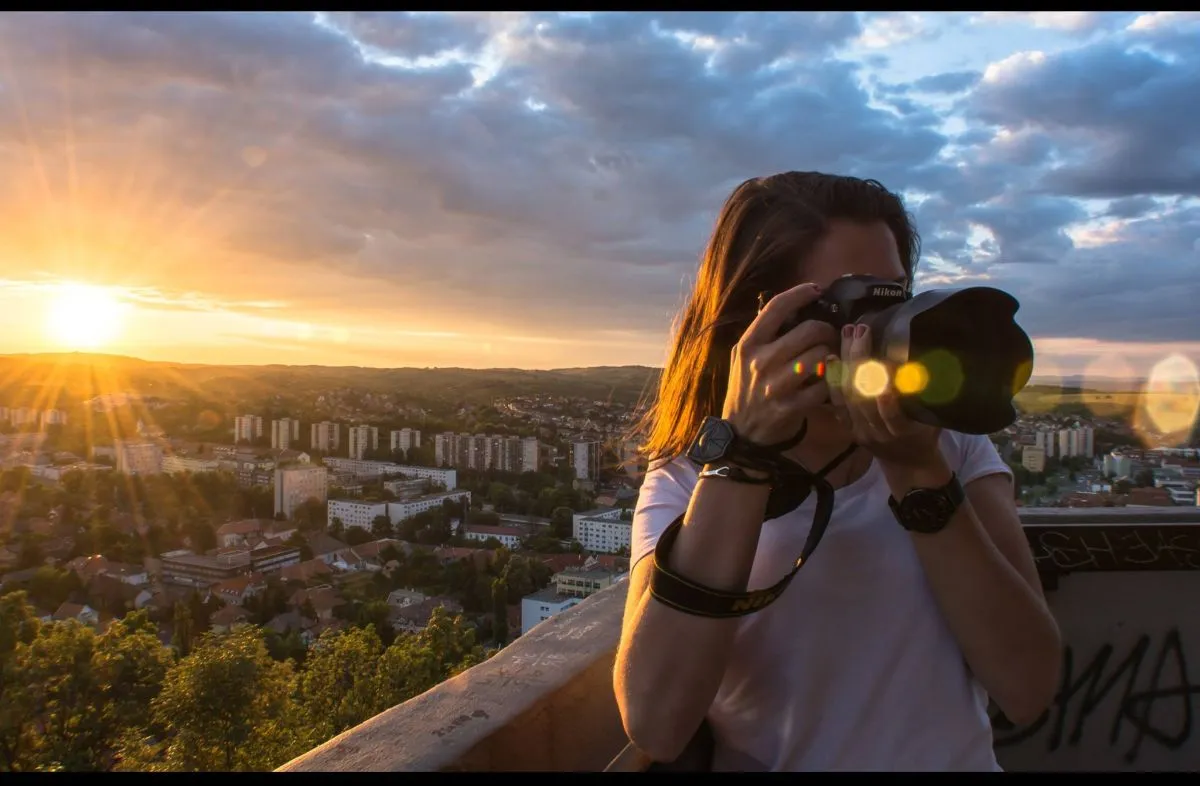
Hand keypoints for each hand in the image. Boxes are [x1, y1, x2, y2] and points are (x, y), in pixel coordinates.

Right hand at [723, 282, 839, 445]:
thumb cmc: (746, 389)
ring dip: (831, 356)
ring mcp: (775, 386)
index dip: (800, 293)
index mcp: (749, 345)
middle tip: (829, 336)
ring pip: (821, 356)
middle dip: (827, 330)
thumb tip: (794, 308)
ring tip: (830, 358)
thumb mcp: (743, 358)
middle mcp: (760, 362)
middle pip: (809, 330)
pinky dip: (831, 383)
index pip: (776, 307)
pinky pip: (824, 387)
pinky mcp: (790, 407)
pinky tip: (829, 381)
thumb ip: (764, 334)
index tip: (816, 290)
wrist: (740, 433)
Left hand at [826, 323, 942, 468]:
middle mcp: (877, 432)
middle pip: (862, 395)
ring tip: (847, 334)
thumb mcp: (933, 418)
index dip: (886, 385)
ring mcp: (859, 430)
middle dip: (860, 359)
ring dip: (846, 361)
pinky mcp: (848, 428)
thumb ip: (928, 395)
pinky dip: (833, 379)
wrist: (908, 465)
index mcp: (903, 431)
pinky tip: (832, 357)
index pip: (890, 408)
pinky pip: (837, 402)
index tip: (887, 358)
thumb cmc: (926, 435)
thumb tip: (927, 359)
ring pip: (847, 395)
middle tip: (861, 330)